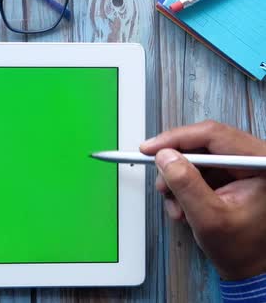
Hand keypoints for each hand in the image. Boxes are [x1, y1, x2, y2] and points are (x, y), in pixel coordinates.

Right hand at [141, 120, 265, 280]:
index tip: (150, 149)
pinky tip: (184, 206)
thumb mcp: (209, 218)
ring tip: (175, 204)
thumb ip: (186, 185)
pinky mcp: (233, 175)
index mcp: (261, 163)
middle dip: (176, 164)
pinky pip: (201, 170)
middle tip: (160, 181)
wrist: (252, 269)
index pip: (213, 135)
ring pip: (199, 157)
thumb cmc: (243, 249)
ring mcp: (244, 167)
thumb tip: (165, 157)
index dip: (176, 139)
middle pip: (204, 144)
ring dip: (179, 180)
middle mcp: (255, 159)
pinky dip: (185, 186)